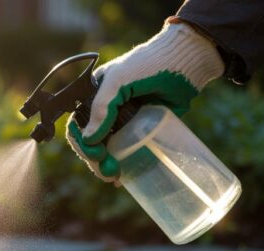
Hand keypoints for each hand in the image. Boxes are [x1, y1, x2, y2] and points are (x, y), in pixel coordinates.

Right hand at [65, 22, 223, 181]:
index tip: (95, 154)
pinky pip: (130, 149)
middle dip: (95, 159)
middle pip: (92, 141)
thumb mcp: (119, 80)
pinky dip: (125, 163)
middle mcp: (107, 109)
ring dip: (107, 165)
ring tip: (114, 177)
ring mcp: (126, 119)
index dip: (82, 142)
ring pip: (109, 148)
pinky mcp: (145, 127)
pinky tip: (124, 176)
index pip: (78, 124)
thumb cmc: (149, 63)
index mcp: (94, 95)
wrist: (185, 60)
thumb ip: (102, 107)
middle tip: (108, 172)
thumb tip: (89, 140)